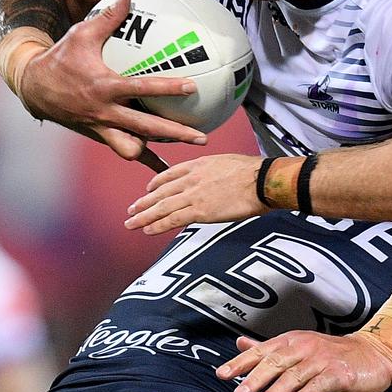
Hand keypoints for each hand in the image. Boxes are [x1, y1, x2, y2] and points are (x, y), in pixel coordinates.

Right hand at [18, 0, 208, 159]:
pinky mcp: (100, 136)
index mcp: (103, 86)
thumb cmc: (61, 58)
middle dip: (174, 134)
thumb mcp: (81, 34)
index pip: (140, 89)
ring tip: (188, 154)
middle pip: (145, 128)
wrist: (33, 88)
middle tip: (203, 136)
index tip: (191, 88)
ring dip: (160, 152)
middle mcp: (104, 112)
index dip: (166, 89)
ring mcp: (102, 128)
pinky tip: (166, 171)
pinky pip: (126, 152)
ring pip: (134, 148)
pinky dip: (145, 162)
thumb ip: (109, 16)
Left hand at [124, 153, 267, 233]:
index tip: (147, 190)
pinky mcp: (199, 211)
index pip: (170, 174)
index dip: (156, 183)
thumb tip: (213, 181)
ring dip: (144, 216)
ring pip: (161, 207)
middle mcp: (191, 178)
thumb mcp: (227, 162)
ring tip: (131, 223)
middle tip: (131, 210)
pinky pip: (172, 219)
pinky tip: (147, 229)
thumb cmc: (251, 172)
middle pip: (161, 192)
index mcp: (198, 164)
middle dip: (143, 202)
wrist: (260, 181)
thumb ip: (213, 171)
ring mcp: (193, 195)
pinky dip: (158, 225)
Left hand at [218, 333, 391, 391]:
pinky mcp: (338, 373)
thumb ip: (269, 347)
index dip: (241, 362)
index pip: (262, 350)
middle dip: (255, 378)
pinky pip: (317, 386)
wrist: (374, 354)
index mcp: (292, 339)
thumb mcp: (298, 346)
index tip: (222, 374)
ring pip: (295, 375)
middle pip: (276, 361)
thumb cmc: (332, 354)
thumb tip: (239, 343)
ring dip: (276, 391)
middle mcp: (305, 346)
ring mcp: (322, 359)